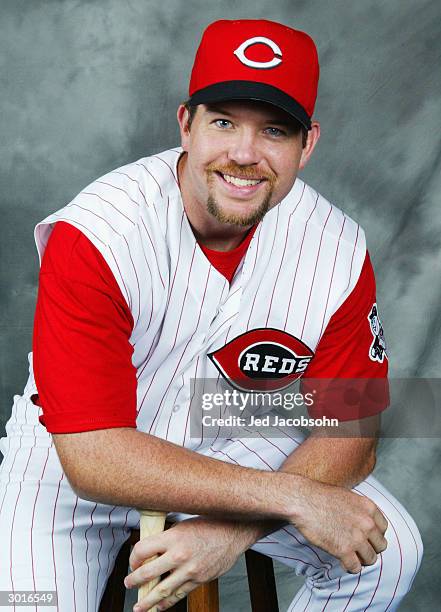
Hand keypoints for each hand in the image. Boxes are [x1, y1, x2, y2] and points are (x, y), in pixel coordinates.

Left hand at [125, 516, 251, 610]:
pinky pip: (179, 594)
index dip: (133, 557)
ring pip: (162, 589)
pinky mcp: (199, 580)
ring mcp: (190, 570)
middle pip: (148, 572)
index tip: (133, 560)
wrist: (234, 532)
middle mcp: (179, 555)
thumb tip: (151, 547)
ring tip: (138, 606)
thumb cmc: (210, 524)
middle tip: (128, 583)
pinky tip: (159, 606)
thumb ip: (168, 537)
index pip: (143, 549)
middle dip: (134, 580)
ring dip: (148, 600)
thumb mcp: (184, 524)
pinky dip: (167, 603)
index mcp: (173, 537)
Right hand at [293, 480, 387, 573]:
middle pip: (380, 545)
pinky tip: (342, 561)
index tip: (365, 537)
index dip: (374, 534)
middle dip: (370, 547)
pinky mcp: (344, 550)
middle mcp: (367, 523)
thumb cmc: (320, 496)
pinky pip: (355, 568)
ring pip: (370, 559)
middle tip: (357, 547)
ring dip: (361, 559)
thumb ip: (360, 510)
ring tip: (350, 555)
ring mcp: (357, 538)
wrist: (303, 501)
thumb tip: (364, 522)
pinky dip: (349, 567)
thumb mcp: (348, 496)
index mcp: (369, 508)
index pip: (383, 529)